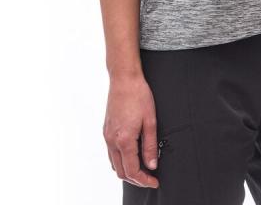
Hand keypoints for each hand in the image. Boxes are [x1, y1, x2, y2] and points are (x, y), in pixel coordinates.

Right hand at [103, 73, 159, 188]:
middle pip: (121, 171)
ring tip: (142, 169)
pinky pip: (111, 153)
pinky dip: (120, 160)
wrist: (124, 78)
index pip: (132, 170)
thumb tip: (152, 165)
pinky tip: (131, 156)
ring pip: (114, 164)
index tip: (154, 181)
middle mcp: (112, 140)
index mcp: (124, 139)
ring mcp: (107, 135)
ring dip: (127, 170)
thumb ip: (151, 146)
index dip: (144, 180)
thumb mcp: (150, 121)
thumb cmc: (139, 95)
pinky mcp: (106, 130)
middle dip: (136, 179)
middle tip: (150, 178)